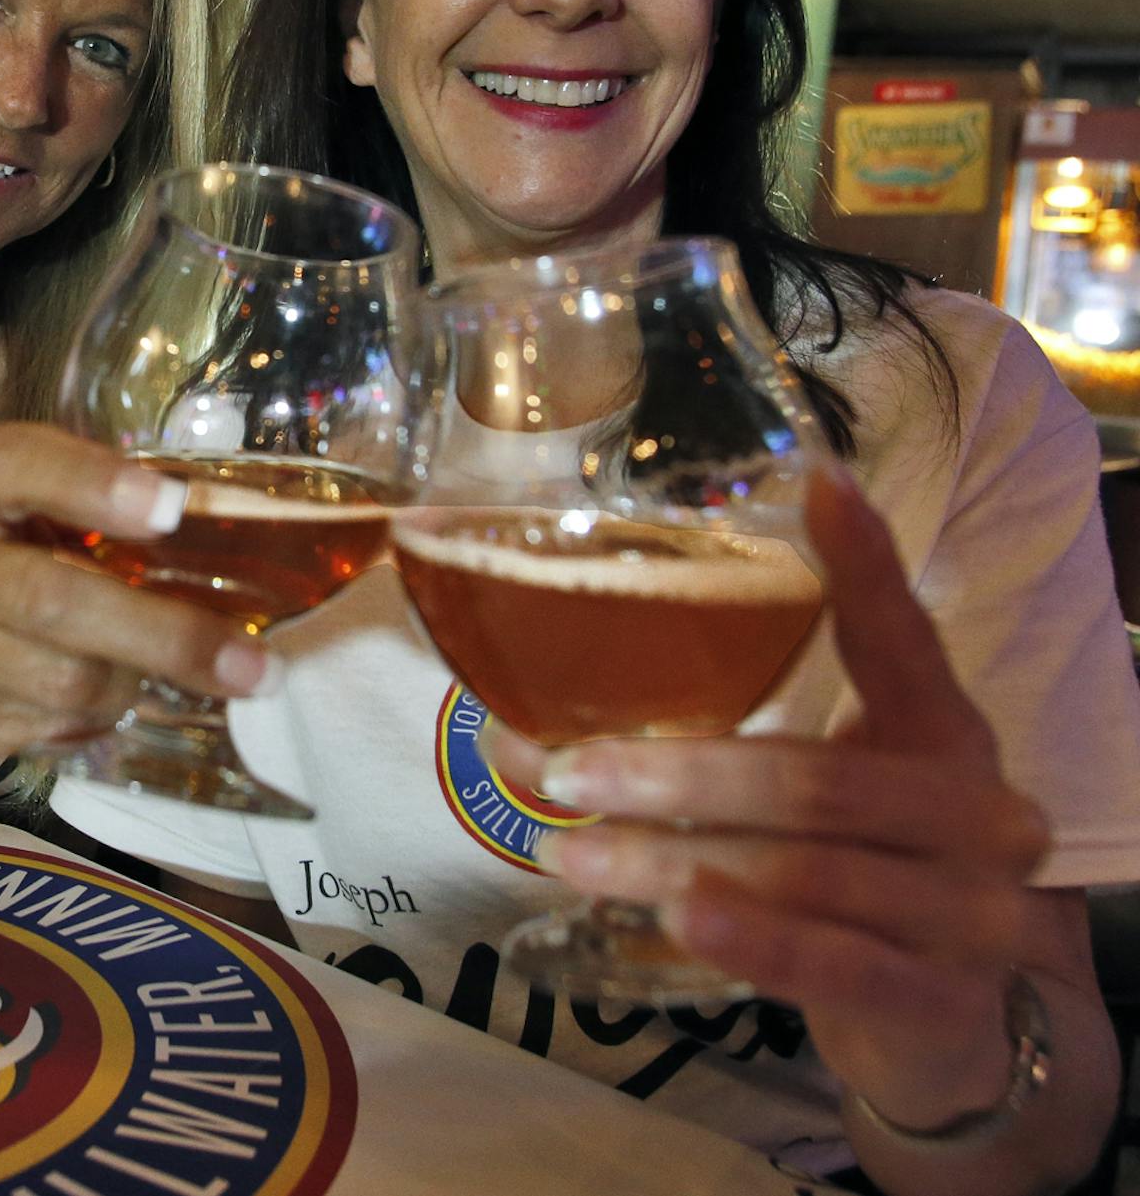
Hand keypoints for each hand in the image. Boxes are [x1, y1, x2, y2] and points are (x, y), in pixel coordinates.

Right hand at [0, 422, 273, 796]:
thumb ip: (75, 515)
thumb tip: (220, 528)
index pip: (16, 465)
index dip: (93, 481)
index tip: (171, 507)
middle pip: (52, 599)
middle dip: (163, 635)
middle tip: (252, 667)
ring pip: (64, 682)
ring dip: (129, 688)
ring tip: (142, 680)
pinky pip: (48, 732)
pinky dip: (90, 726)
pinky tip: (86, 712)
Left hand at [491, 466, 1053, 1129]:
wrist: (940, 1019)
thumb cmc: (855, 867)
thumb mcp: (815, 786)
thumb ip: (719, 736)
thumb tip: (526, 706)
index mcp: (942, 733)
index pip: (905, 639)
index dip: (867, 567)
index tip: (821, 484)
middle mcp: (977, 813)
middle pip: (816, 785)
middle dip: (678, 778)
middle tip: (564, 769)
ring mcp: (972, 913)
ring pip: (806, 876)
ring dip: (672, 861)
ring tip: (569, 849)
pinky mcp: (942, 1003)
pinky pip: (835, 963)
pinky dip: (752, 938)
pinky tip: (675, 917)